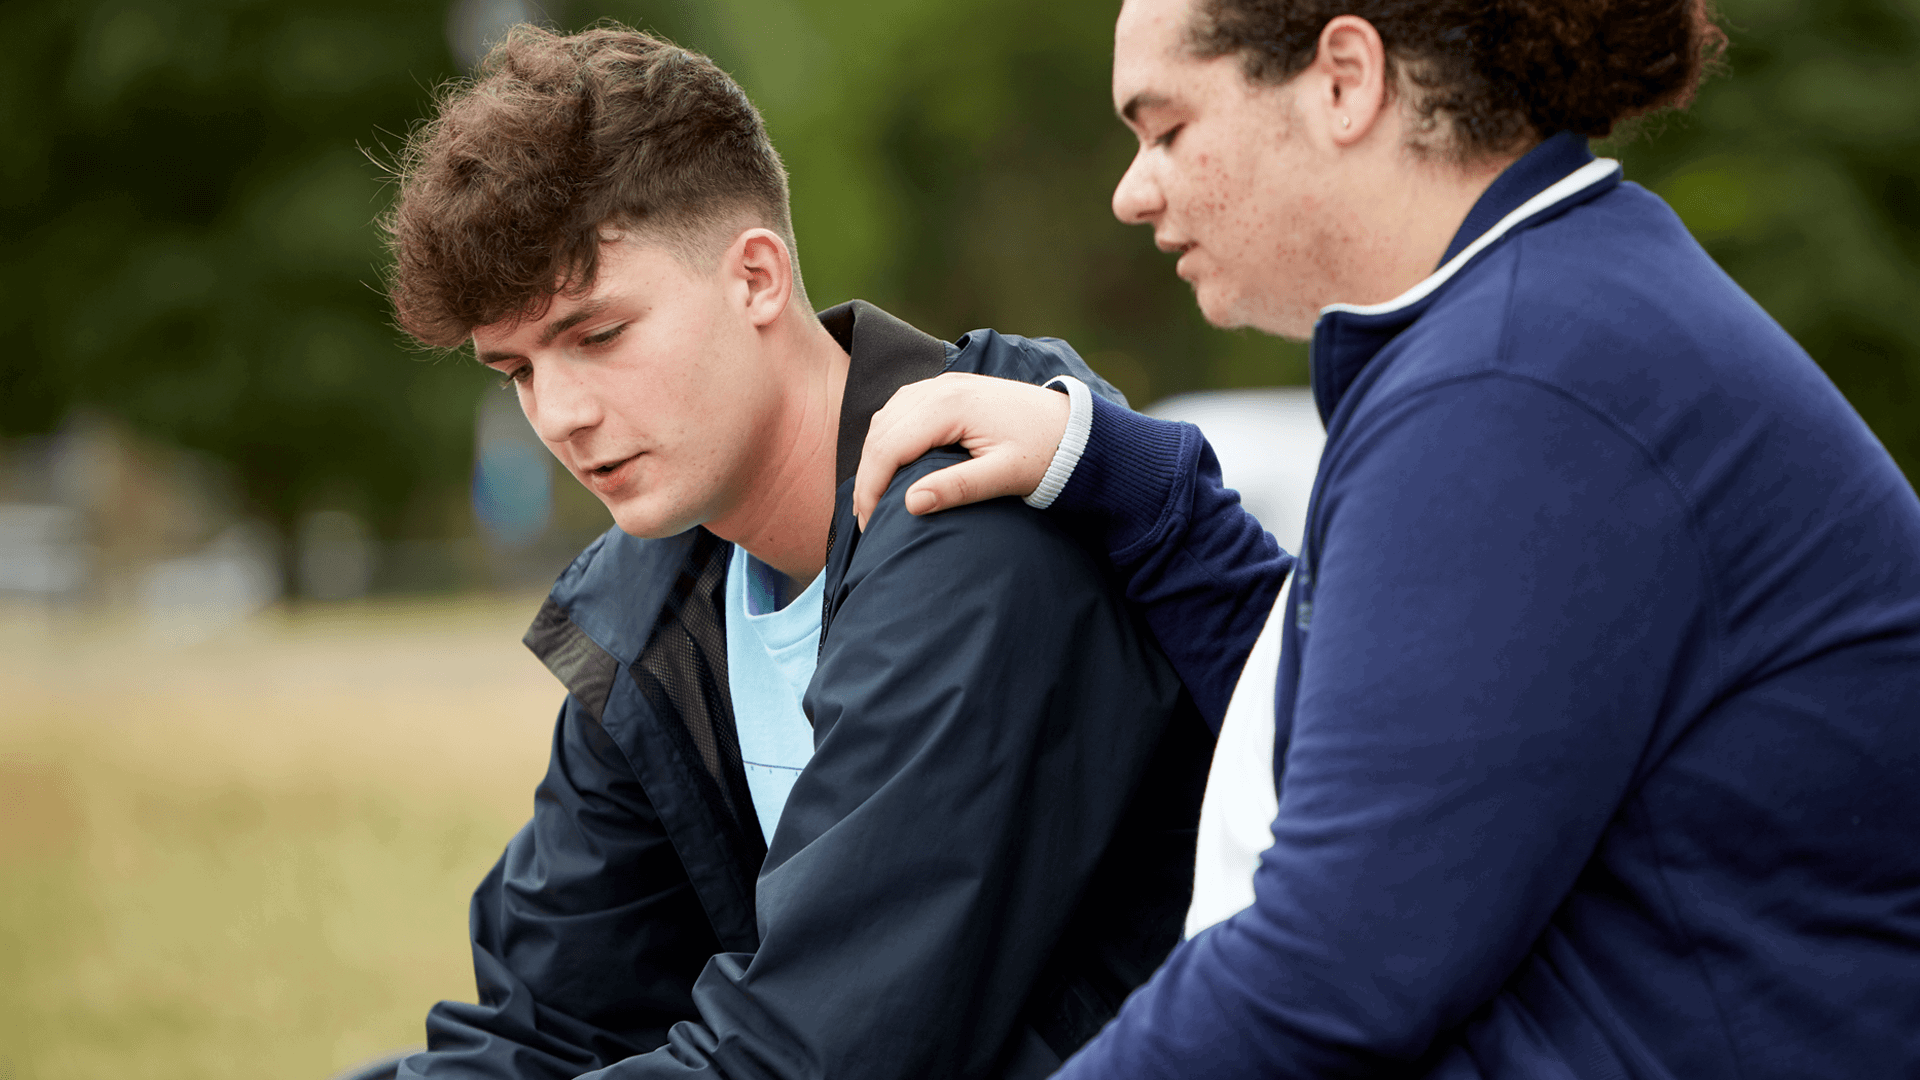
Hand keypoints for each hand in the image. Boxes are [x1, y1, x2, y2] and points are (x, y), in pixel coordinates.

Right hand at [853, 372, 1070, 530]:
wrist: (1075, 425)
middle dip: (867, 476)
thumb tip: (911, 503)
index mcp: (950, 406)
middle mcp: (939, 387)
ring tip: (875, 497)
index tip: (871, 524)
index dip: (871, 488)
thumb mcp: (1006, 476)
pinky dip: (888, 437)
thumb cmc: (1046, 452)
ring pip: (885, 418)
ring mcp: (942, 384)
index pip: (889, 447)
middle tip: (867, 519)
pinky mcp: (947, 388)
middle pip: (880, 431)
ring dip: (875, 456)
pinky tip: (892, 465)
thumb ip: (958, 488)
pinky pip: (900, 409)